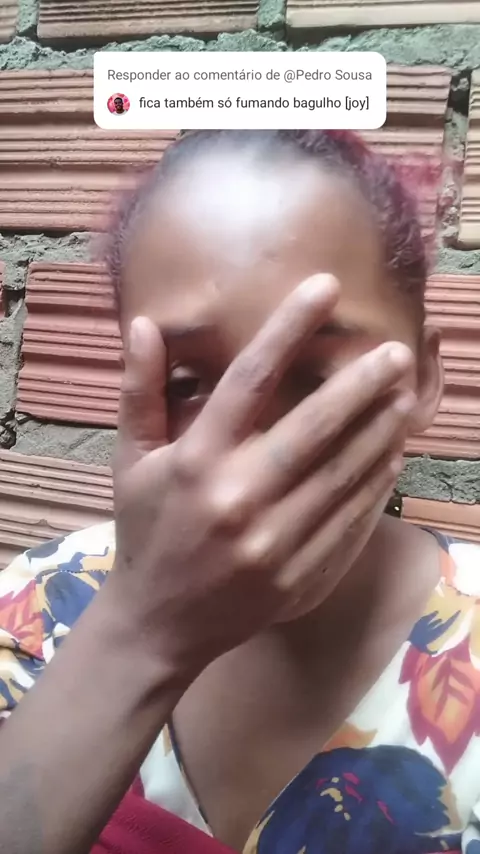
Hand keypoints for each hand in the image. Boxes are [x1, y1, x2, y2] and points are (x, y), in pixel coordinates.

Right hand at [111, 275, 413, 679]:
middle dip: (361, 384)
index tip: (324, 288)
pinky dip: (375, 488)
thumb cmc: (145, 533)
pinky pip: (348, 523)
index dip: (288, 328)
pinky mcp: (298, 576)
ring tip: (406, 397)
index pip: (248, 380)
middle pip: (313, 428)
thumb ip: (140, 391)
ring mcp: (273, 542)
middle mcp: (237, 497)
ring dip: (380, 432)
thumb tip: (144, 324)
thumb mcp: (131, 462)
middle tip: (397, 352)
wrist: (158, 625)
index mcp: (195, 461)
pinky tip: (391, 458)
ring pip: (342, 475)